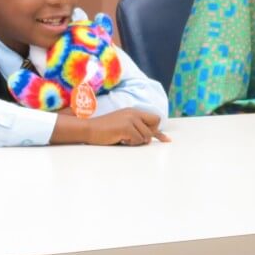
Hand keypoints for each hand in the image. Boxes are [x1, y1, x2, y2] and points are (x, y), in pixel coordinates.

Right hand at [51, 108, 169, 145]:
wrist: (89, 129)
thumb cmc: (104, 131)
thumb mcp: (123, 126)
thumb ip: (136, 128)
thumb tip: (151, 138)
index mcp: (133, 111)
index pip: (154, 119)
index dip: (157, 130)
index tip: (165, 140)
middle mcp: (133, 113)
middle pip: (154, 126)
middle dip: (149, 135)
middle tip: (135, 139)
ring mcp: (130, 119)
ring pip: (146, 136)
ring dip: (136, 142)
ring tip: (123, 139)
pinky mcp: (126, 127)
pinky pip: (138, 140)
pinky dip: (130, 143)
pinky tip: (120, 139)